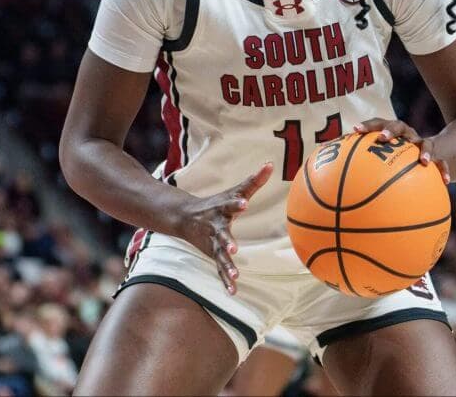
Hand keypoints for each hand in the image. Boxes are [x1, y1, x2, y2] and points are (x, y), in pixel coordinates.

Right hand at [173, 163, 272, 294]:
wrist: (185, 217)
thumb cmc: (216, 203)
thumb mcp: (233, 191)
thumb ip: (253, 181)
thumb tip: (270, 164)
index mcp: (221, 209)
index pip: (230, 204)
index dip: (237, 203)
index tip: (244, 203)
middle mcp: (215, 227)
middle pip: (221, 234)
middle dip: (227, 241)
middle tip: (233, 247)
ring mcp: (212, 243)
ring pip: (219, 255)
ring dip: (227, 265)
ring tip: (235, 274)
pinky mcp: (212, 255)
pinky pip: (219, 270)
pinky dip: (226, 281)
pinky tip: (233, 291)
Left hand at [354, 119, 449, 183]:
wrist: (426, 155)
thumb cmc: (395, 160)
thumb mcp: (381, 161)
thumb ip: (362, 166)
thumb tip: (339, 179)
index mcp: (391, 132)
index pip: (378, 123)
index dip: (368, 125)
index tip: (356, 130)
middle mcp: (407, 135)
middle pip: (399, 126)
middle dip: (391, 130)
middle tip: (382, 138)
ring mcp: (422, 145)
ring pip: (426, 143)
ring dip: (425, 151)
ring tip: (424, 162)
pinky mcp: (437, 157)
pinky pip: (442, 163)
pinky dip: (444, 171)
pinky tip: (446, 182)